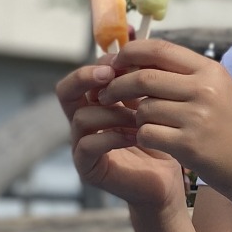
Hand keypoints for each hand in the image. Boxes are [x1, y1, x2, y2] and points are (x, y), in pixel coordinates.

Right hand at [54, 59, 186, 212]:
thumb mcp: (150, 104)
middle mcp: (83, 121)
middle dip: (85, 78)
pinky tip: (137, 135)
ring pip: (81, 117)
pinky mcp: (87, 167)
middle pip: (66, 91)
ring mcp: (81, 145)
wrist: (165, 181)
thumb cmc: (158, 140)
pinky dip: (112, 137)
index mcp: (95, 102)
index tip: (126, 61)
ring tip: (140, 117)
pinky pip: (88, 145)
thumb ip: (139, 83)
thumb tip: (138, 50)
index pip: (84, 74)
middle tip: (110, 74)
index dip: (102, 63)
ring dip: (112, 112)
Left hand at [95, 40, 231, 198]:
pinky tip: (154, 140)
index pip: (160, 49)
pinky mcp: (189, 145)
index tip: (115, 62)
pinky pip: (147, 134)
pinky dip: (144, 137)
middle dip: (118, 86)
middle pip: (144, 78)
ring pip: (143, 108)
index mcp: (210, 71)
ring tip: (145, 122)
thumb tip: (140, 59)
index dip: (131, 53)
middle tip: (106, 94)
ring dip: (136, 116)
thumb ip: (186, 75)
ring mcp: (197, 118)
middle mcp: (204, 90)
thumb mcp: (219, 90)